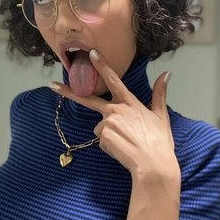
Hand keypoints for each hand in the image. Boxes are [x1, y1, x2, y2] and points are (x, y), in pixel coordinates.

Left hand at [50, 49, 178, 179]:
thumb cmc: (159, 142)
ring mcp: (107, 123)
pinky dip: (110, 145)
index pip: (114, 79)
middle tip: (52, 85)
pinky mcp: (102, 137)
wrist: (153, 165)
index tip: (92, 53)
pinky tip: (122, 149)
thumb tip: (166, 74)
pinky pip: (102, 140)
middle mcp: (116, 110)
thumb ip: (159, 93)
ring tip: (127, 142)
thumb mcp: (161, 116)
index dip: (102, 65)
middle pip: (88, 98)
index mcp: (130, 102)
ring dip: (109, 134)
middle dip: (68, 91)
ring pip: (100, 127)